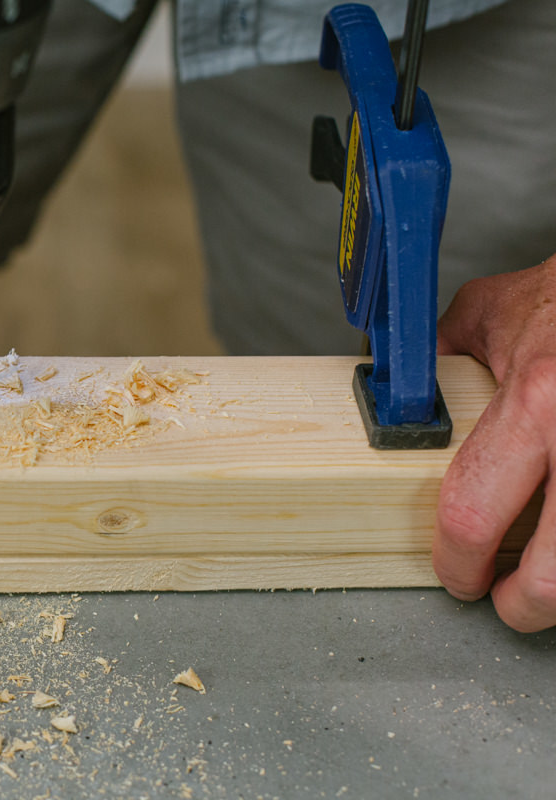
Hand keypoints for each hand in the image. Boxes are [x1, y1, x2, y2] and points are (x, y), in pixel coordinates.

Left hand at [433, 254, 555, 631]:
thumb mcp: (499, 309)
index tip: (458, 576)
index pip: (473, 513)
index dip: (456, 562)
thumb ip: (442, 353)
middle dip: (526, 605)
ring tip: (547, 575)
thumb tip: (403, 387)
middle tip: (511, 600)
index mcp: (538, 400)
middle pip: (554, 577)